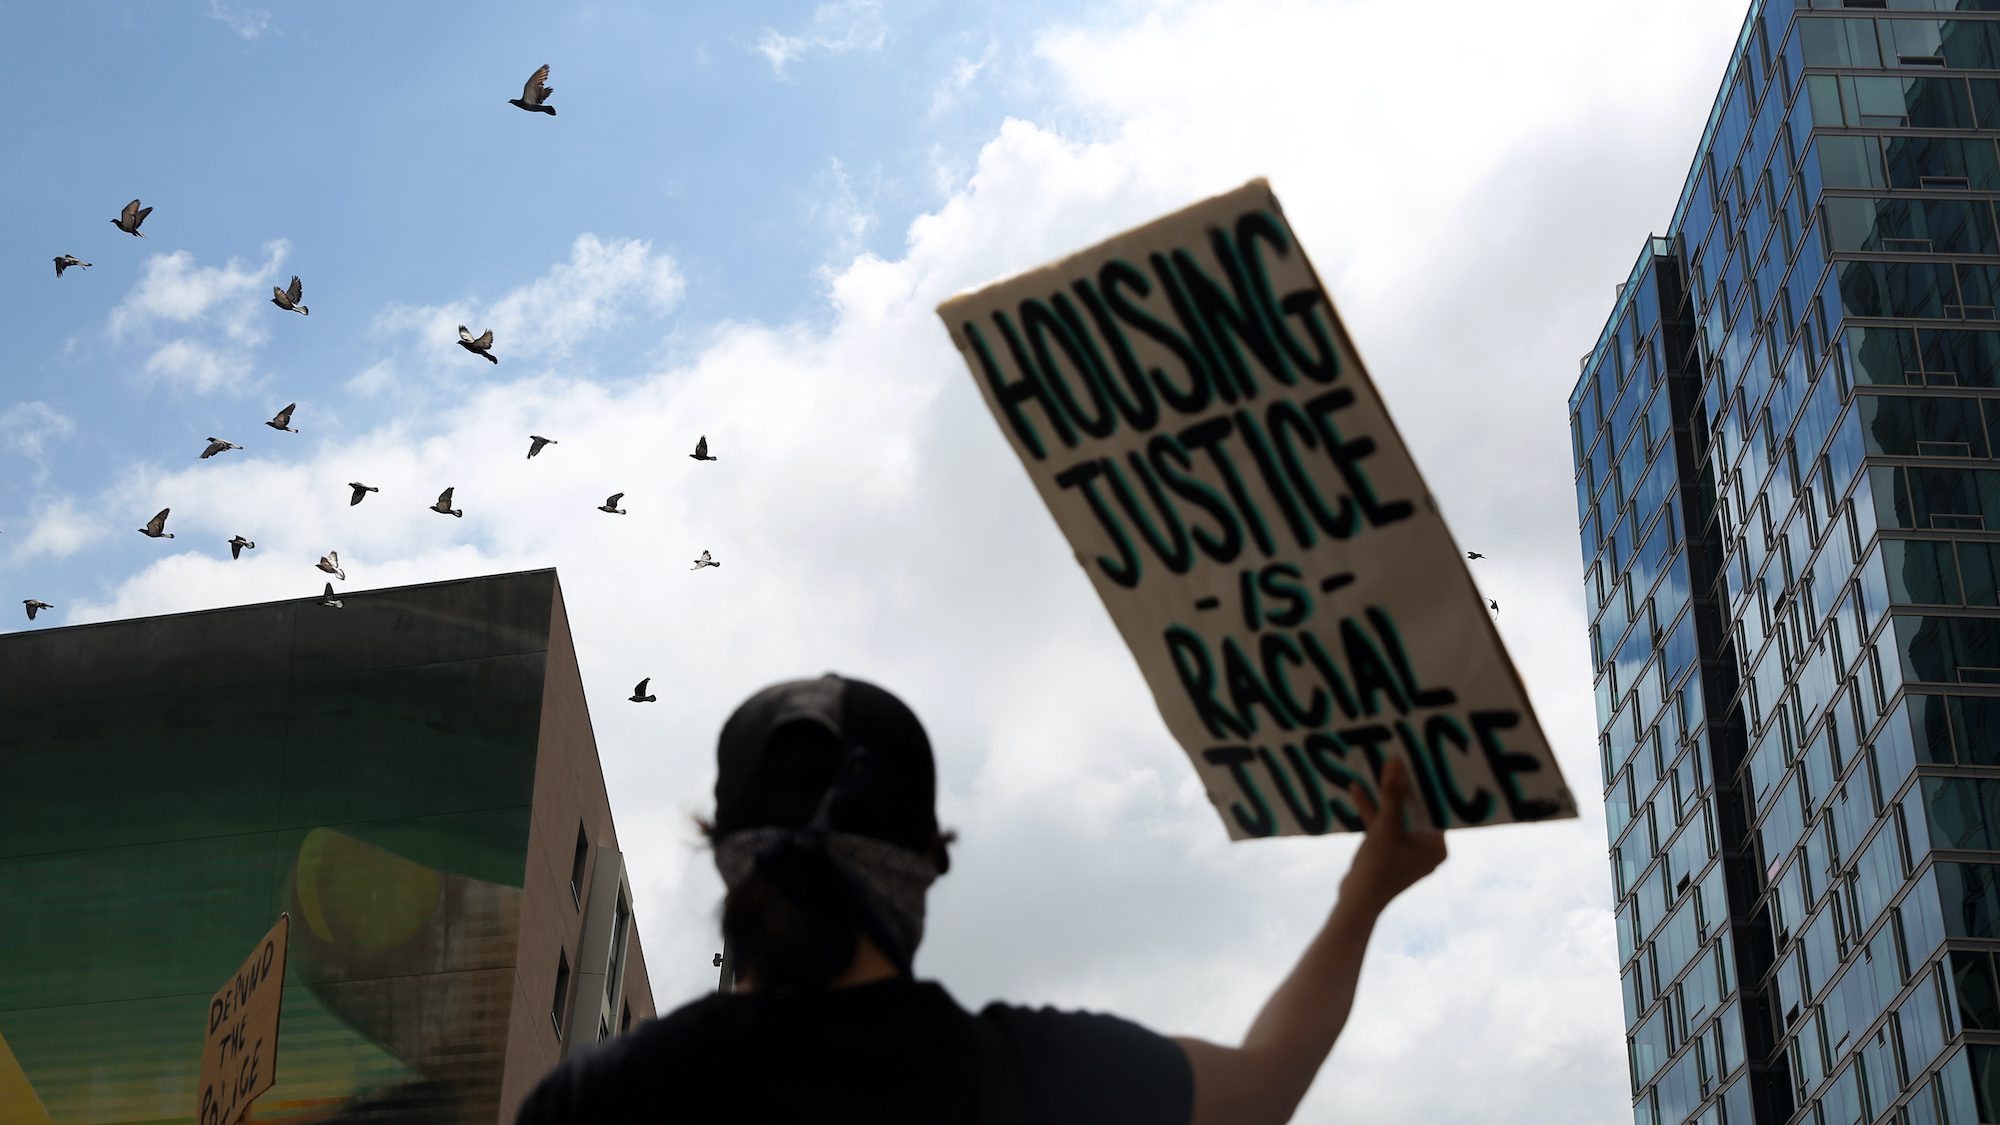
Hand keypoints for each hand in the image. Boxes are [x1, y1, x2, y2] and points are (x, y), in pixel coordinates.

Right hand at [1340, 759, 1446, 913]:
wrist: (1357, 899)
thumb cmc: (1380, 865)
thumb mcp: (1386, 827)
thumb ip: (1392, 796)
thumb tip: (1397, 765)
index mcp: (1437, 846)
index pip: (1436, 809)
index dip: (1427, 786)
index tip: (1421, 762)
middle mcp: (1427, 849)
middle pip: (1416, 811)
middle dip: (1404, 788)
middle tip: (1399, 761)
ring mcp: (1407, 851)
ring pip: (1398, 818)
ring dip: (1385, 798)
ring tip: (1378, 769)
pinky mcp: (1389, 853)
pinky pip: (1385, 827)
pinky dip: (1373, 812)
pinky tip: (1357, 790)